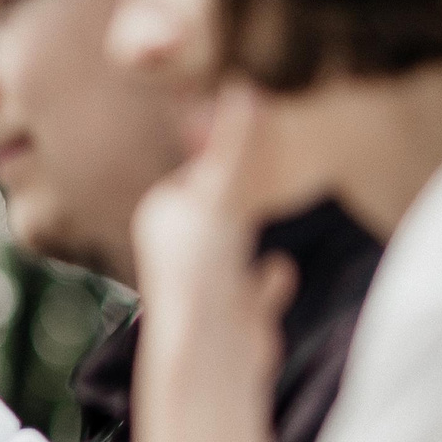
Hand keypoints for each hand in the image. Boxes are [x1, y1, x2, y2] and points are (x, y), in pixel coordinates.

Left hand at [131, 83, 296, 400]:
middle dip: (239, 191)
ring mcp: (206, 286)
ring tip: (266, 211)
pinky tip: (278, 273)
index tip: (255, 123)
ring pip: (232, 250)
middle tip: (273, 157)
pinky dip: (265, 283)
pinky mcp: (234, 318)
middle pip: (216, 209)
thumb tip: (240, 86)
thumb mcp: (221, 194)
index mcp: (163, 215)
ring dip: (246, 237)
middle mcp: (178, 250)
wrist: (210, 355)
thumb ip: (234, 146)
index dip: (225, 150)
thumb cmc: (204, 269)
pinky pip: (254, 291)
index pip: (198, 172)